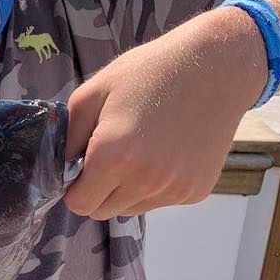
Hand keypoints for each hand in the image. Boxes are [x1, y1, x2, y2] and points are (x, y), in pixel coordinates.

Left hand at [63, 14, 264, 220]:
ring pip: (132, 209)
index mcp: (112, 156)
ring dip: (127, 189)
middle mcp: (144, 180)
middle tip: (111, 156)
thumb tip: (62, 169)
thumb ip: (67, 137)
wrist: (217, 67)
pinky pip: (161, 200)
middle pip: (103, 212)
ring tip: (142, 149)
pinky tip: (168, 151)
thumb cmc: (152, 72)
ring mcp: (173, 189)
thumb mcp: (94, 92)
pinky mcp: (195, 191)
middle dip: (98, 191)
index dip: (75, 188)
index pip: (79, 204)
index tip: (82, 168)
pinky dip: (156, 185)